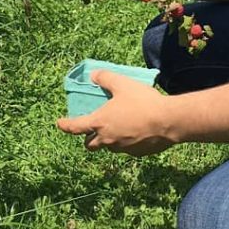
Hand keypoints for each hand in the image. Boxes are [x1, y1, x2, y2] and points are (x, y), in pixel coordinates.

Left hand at [56, 70, 173, 156]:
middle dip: (88, 139)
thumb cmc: (142, 101)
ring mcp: (122, 148)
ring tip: (119, 127)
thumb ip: (105, 78)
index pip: (75, 127)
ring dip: (109, 139)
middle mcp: (107, 139)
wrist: (168, 121)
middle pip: (90, 145)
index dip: (65, 125)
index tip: (59, 123)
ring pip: (109, 147)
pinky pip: (127, 149)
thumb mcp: (122, 84)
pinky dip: (127, 142)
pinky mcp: (137, 153)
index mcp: (99, 123)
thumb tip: (93, 75)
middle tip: (92, 130)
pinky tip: (138, 131)